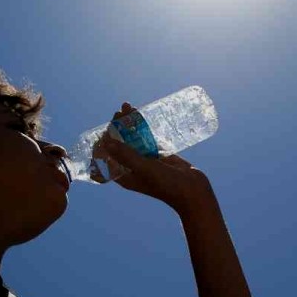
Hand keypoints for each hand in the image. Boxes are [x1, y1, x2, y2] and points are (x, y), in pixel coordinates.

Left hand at [95, 103, 213, 212]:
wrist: (193, 190)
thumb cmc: (167, 185)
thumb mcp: (144, 168)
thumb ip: (126, 155)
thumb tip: (105, 142)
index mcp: (124, 175)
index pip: (106, 157)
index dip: (103, 143)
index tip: (106, 128)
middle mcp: (131, 167)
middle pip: (118, 144)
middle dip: (116, 128)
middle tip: (119, 113)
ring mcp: (144, 160)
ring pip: (132, 138)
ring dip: (128, 124)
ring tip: (128, 107)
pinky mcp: (157, 154)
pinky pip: (146, 138)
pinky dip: (142, 127)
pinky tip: (140, 115)